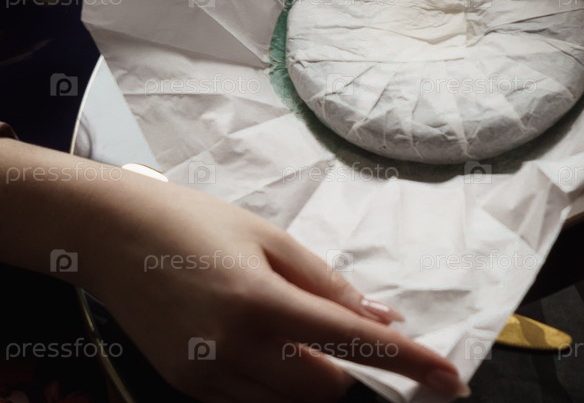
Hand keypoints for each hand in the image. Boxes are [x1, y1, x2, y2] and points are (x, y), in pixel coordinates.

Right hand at [0, 140, 469, 402]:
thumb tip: (379, 318)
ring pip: (287, 401)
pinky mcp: (185, 387)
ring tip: (289, 322)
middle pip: (323, 389)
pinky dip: (273, 378)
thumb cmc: (197, 220)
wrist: (112, 233)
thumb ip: (326, 284)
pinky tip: (261, 337)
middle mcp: (232, 353)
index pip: (351, 345)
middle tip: (343, 326)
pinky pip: (249, 399)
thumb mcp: (269, 237)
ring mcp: (205, 379)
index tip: (450, 377)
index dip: (406, 362)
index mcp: (260, 304)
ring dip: (310, 373)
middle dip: (347, 366)